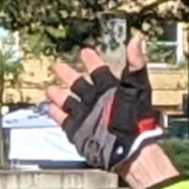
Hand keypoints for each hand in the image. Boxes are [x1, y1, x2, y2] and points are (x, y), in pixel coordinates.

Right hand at [45, 38, 165, 180]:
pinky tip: (49, 107)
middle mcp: (96, 100)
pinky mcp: (78, 130)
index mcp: (109, 88)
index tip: (85, 52)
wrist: (130, 147)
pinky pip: (64, 120)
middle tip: (58, 66)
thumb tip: (136, 40)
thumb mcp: (138, 85)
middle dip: (68, 75)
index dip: (91, 61)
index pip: (98, 70)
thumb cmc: (137, 117)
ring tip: (50, 88)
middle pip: (78, 84)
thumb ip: (136, 63)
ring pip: (69, 101)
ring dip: (59, 94)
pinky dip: (56, 113)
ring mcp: (86, 115)